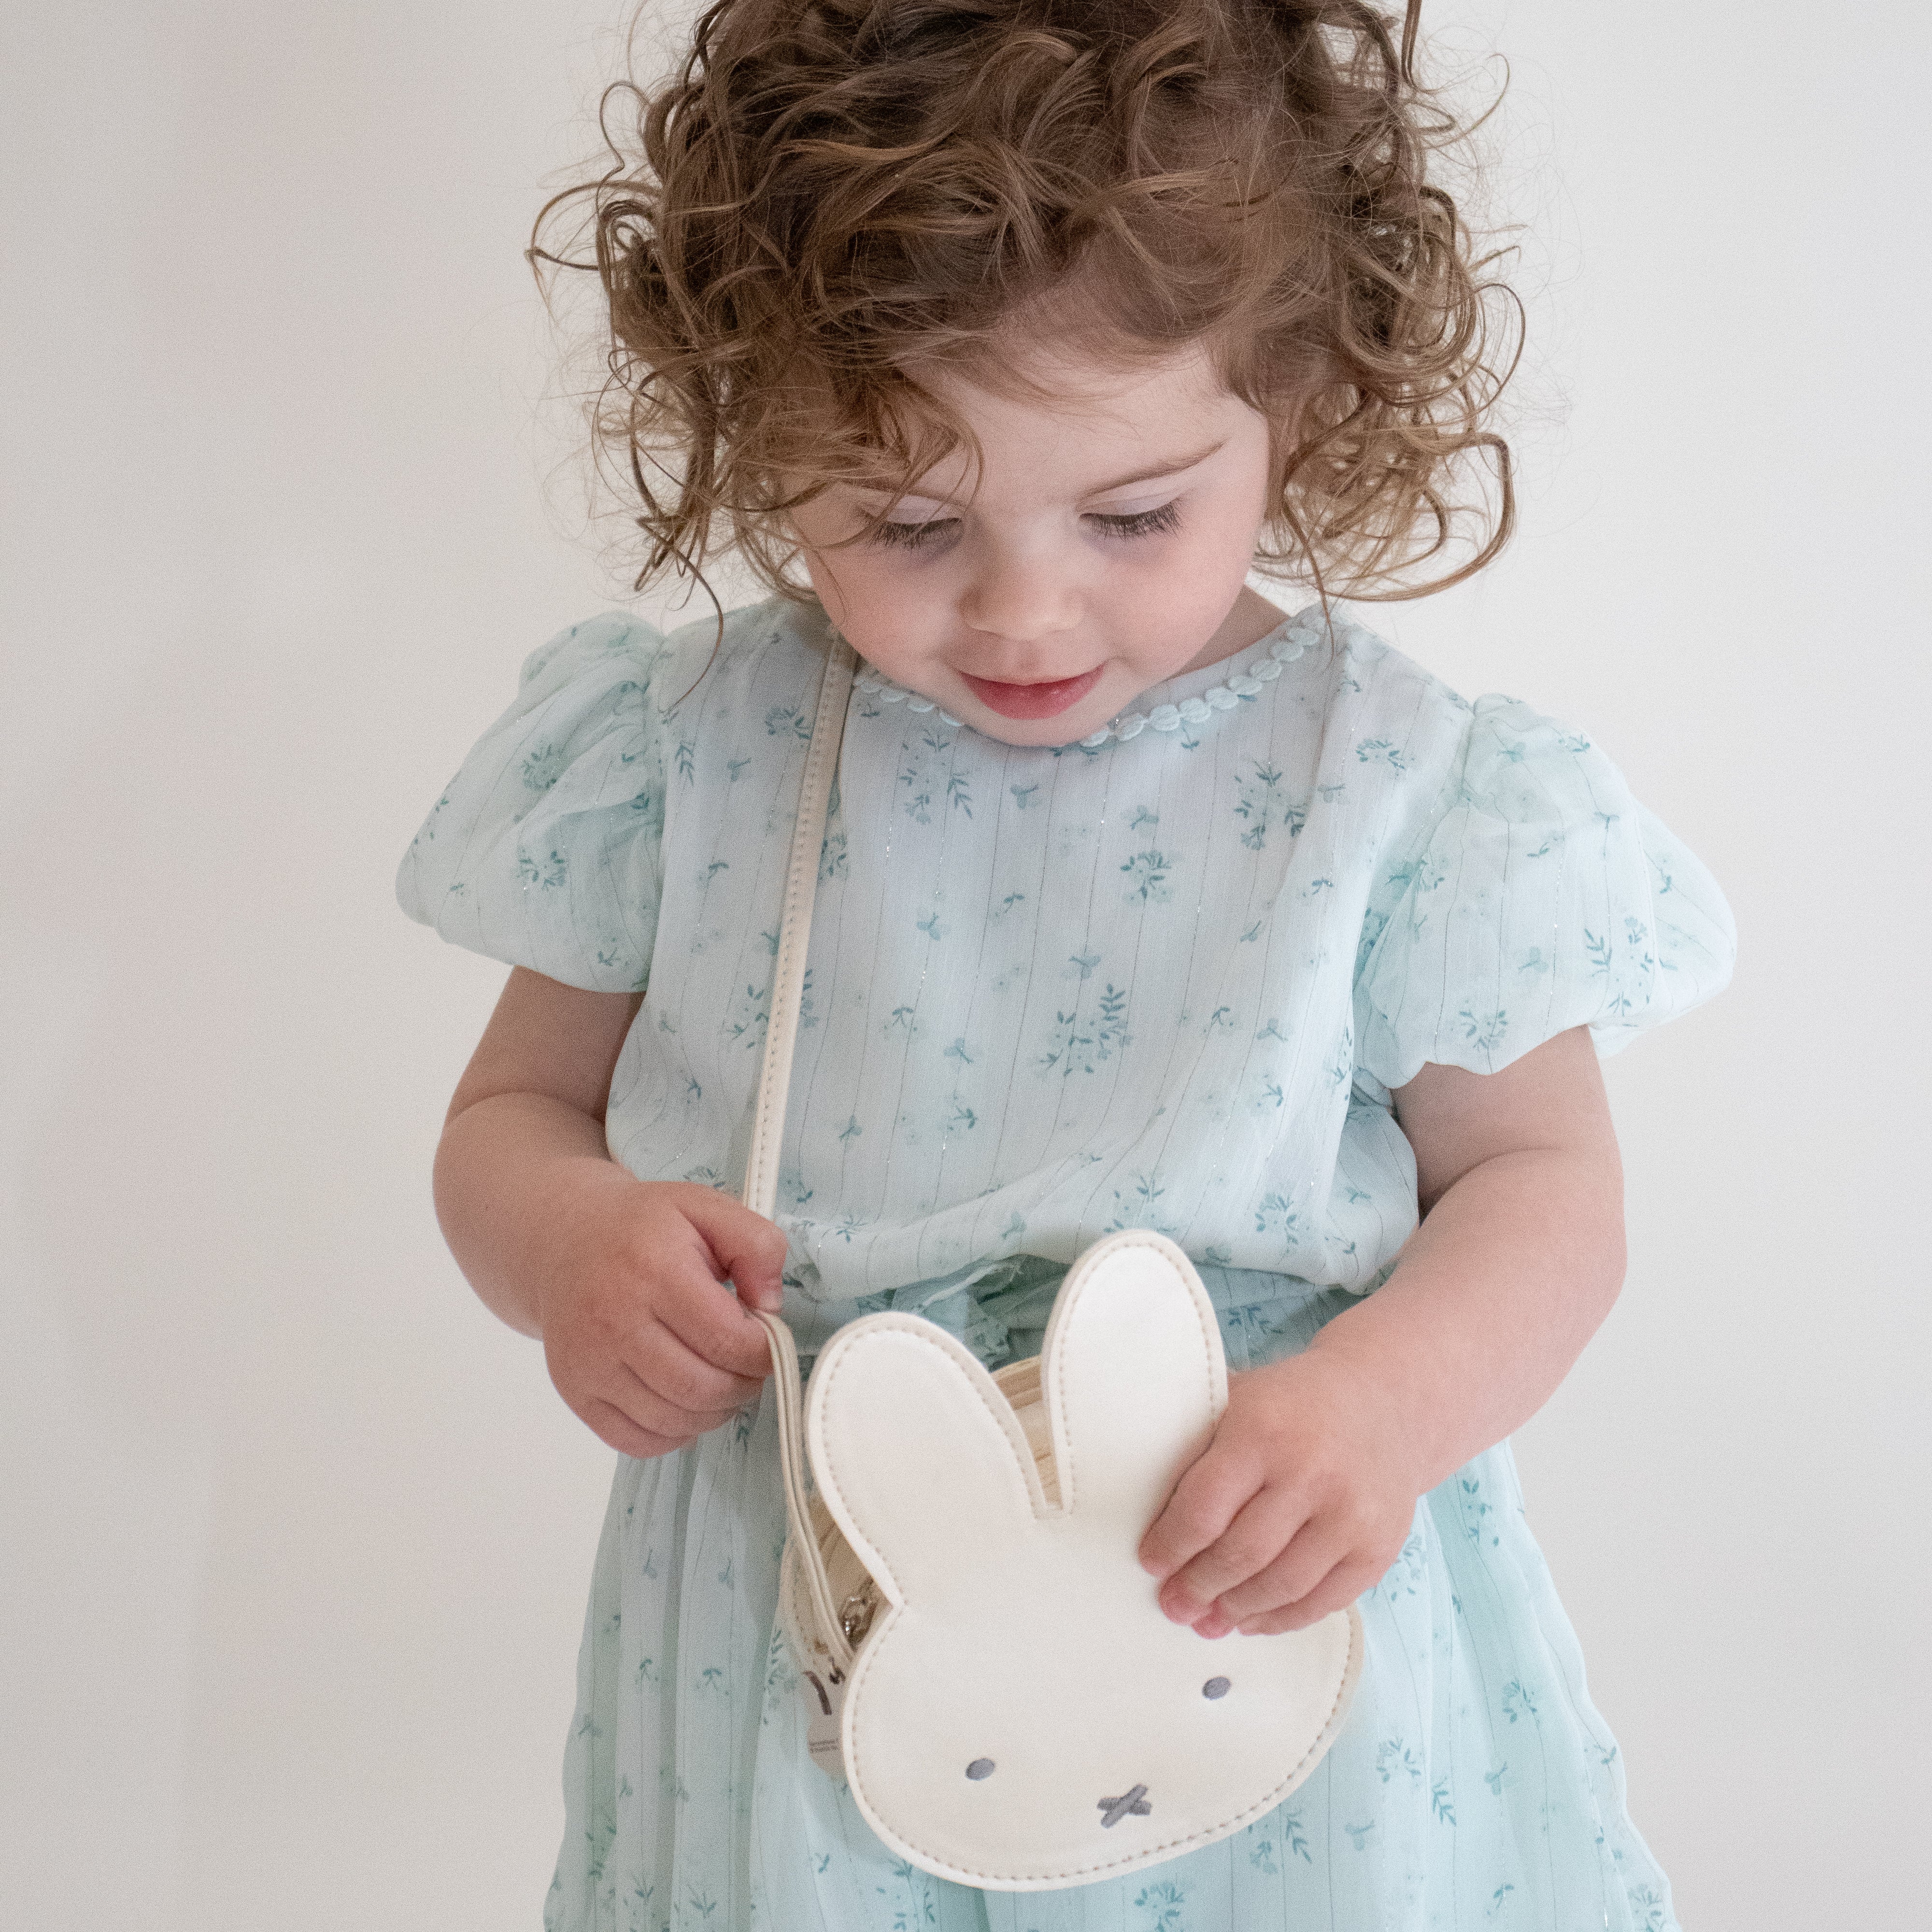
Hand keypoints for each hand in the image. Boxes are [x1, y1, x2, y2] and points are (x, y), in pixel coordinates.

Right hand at [534, 1172, 788, 1460]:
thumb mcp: (707, 1208)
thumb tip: (770, 1306)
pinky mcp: (575, 1391)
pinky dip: (674, 1434)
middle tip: (749, 1368)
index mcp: (653, 1268)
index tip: (768, 1342)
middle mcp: (613, 1319)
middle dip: (743, 1387)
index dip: (763, 1352)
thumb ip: (756, 1245)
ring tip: (721, 1382)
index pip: (727, 1338)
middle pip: (701, 1387)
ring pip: (673, 1420)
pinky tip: (685, 1404)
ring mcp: (589, 1361)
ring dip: (713, 1413)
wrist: (565, 1240)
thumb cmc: (641, 1227)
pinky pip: (637, 1440)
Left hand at [1136, 1342, 1423, 1636]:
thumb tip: (1136, 1497)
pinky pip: (1324, 1601)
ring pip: (1282, 1586)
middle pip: (1242, 1554)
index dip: (1171, 1544)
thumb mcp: (1239, 1400)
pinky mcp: (1379, 1547)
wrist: (1383, 1401)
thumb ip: (1195, 1442)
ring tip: (1207, 1621)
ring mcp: (1352, 1514)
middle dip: (1199, 1587)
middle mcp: (1312, 1473)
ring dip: (1236, 1611)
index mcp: (1264, 1431)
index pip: (1204, 1507)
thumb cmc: (1291, 1406)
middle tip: (1173, 1605)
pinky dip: (1281, 1620)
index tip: (1151, 1562)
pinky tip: (1252, 1621)